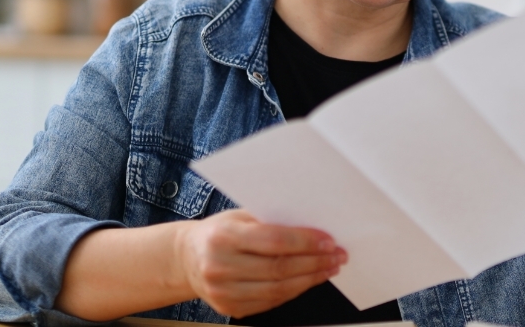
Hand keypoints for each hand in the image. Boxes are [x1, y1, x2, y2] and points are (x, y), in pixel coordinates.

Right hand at [175, 209, 345, 316]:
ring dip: (310, 279)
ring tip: (328, 268)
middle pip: (279, 268)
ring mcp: (223, 291)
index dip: (305, 242)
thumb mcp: (239, 216)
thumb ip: (270, 220)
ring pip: (278, 289)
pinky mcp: (230, 308)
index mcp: (223, 236)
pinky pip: (271, 302)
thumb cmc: (219, 232)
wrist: (188, 258)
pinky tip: (308, 280)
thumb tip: (313, 225)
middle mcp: (220, 266)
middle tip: (337, 255)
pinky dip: (294, 291)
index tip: (328, 241)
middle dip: (314, 262)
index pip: (273, 241)